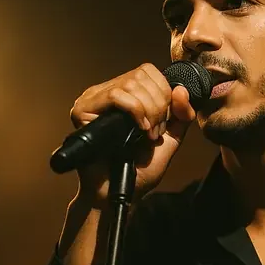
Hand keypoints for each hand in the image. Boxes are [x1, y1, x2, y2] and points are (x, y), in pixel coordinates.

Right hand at [69, 63, 196, 204]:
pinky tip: (137, 130)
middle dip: (158, 105)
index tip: (162, 123)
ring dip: (148, 111)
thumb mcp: (169, 139)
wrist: (118, 193)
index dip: (163, 93)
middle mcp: (106, 93)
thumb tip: (181, 89)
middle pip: (142, 74)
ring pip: (131, 83)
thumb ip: (180, 115)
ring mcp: (93, 99)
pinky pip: (116, 95)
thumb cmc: (139, 170)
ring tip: (145, 134)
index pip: (148, 71)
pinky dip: (135, 111)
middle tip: (154, 133)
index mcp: (125, 95)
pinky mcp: (82, 110)